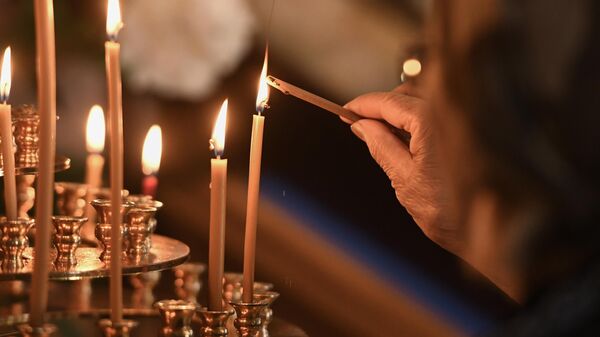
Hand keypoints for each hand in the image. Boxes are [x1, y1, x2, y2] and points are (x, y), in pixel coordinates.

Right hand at [344, 86, 463, 256]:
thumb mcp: (404, 180)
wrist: (495, 231)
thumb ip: (381, 146)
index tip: (345, 111)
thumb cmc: (450, 212)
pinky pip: (441, 114)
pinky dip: (420, 121)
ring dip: (401, 112)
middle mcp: (452, 113)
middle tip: (361, 126)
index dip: (363, 105)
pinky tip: (410, 141)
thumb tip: (362, 126)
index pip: (389, 101)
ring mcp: (465, 121)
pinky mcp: (474, 132)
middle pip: (407, 94)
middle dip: (382, 106)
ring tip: (384, 137)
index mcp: (431, 121)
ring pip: (424, 101)